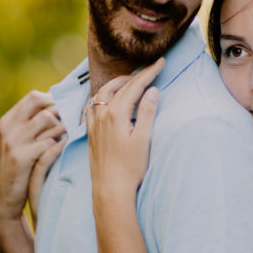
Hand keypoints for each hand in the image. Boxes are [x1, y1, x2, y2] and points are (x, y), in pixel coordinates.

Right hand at [0, 91, 66, 234]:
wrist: (1, 198)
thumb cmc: (15, 169)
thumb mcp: (15, 143)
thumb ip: (29, 126)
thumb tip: (56, 108)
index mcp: (7, 121)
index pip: (34, 98)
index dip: (54, 100)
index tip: (68, 108)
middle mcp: (8, 128)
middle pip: (40, 103)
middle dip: (60, 108)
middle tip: (74, 117)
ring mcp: (14, 142)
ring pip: (47, 119)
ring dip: (63, 125)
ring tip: (71, 133)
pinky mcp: (21, 158)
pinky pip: (48, 142)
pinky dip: (60, 143)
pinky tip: (66, 147)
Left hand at [86, 58, 164, 207]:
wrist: (110, 190)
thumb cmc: (130, 167)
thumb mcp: (143, 139)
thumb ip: (147, 112)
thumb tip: (151, 90)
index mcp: (116, 114)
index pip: (135, 86)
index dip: (149, 72)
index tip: (161, 62)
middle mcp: (102, 115)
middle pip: (118, 86)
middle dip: (135, 75)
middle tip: (150, 69)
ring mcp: (94, 123)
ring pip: (103, 93)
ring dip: (118, 83)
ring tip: (131, 81)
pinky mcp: (91, 133)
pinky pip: (93, 106)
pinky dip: (103, 96)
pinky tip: (108, 100)